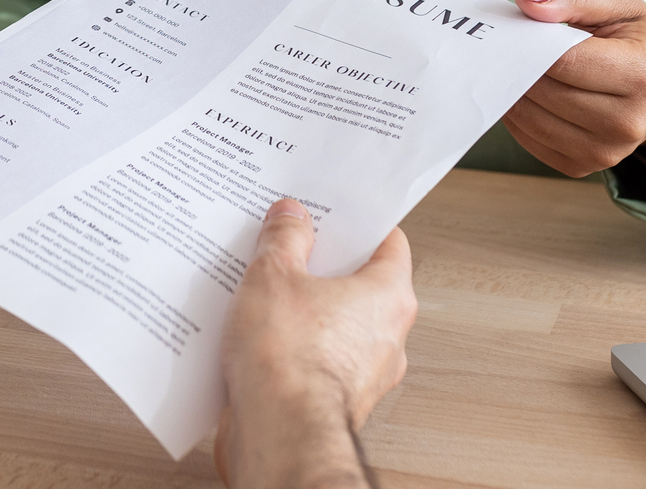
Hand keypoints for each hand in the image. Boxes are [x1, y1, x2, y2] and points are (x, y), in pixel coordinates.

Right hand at [216, 199, 415, 488]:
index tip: (333, 213)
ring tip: (263, 293)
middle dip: (321, 265)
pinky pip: (316, 360)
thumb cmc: (288, 362)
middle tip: (288, 248)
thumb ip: (285, 238)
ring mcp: (364, 375)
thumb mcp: (274, 274)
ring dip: (302, 309)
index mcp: (389, 297)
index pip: (389, 244)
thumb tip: (291, 219)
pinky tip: (256, 335)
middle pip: (359, 284)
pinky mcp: (334, 402)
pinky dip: (291, 347)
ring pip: (335, 325)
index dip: (358, 224)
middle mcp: (387, 338)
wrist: (276, 432)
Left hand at [502, 0, 645, 177]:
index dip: (532, 44)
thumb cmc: (636, 38)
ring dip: (514, 91)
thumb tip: (527, 2)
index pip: (565, 62)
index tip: (516, 30)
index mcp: (643, 74)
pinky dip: (519, 116)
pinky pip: (530, 141)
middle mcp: (629, 122)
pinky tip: (527, 93)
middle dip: (520, 66)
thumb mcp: (615, 1)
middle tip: (511, 48)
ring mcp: (607, 151)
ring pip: (532, 119)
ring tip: (518, 68)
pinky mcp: (584, 166)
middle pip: (547, 91)